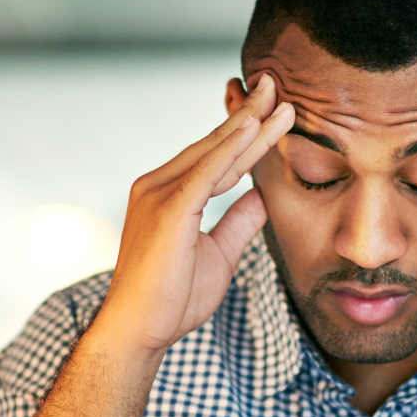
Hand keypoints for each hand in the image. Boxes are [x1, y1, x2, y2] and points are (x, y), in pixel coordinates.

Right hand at [86, 75, 294, 359]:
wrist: (139, 331)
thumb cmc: (172, 299)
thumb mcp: (220, 254)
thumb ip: (238, 222)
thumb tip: (262, 196)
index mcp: (170, 194)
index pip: (218, 157)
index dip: (247, 133)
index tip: (274, 110)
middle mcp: (158, 185)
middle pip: (215, 144)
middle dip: (249, 115)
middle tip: (276, 85)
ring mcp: (158, 194)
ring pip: (213, 152)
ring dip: (248, 124)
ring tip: (277, 98)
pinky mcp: (167, 210)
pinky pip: (204, 173)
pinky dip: (229, 149)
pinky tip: (251, 128)